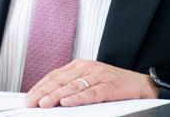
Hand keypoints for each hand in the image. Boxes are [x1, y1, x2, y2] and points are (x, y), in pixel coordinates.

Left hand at [24, 59, 158, 107]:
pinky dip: (78, 98)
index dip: (40, 86)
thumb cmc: (114, 84)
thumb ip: (71, 86)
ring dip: (56, 95)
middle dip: (43, 92)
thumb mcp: (89, 81)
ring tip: (44, 103)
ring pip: (73, 86)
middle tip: (31, 101)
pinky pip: (91, 93)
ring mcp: (98, 76)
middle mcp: (87, 68)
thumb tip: (49, 97)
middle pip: (60, 80)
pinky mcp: (109, 86)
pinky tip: (67, 102)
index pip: (54, 75)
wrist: (141, 84)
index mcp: (79, 66)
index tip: (28, 96)